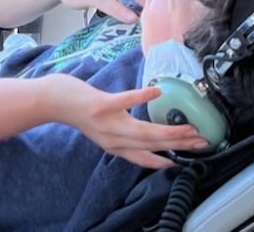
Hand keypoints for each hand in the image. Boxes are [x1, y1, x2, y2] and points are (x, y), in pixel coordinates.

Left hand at [46, 75, 208, 167]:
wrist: (51, 101)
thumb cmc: (79, 109)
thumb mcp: (103, 129)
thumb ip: (124, 132)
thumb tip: (144, 129)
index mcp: (115, 145)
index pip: (145, 160)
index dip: (167, 162)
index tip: (188, 160)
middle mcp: (113, 139)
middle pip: (151, 145)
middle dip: (179, 145)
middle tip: (201, 141)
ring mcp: (107, 123)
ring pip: (143, 131)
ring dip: (168, 131)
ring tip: (189, 128)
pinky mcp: (101, 105)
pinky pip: (125, 102)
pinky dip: (141, 98)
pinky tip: (156, 92)